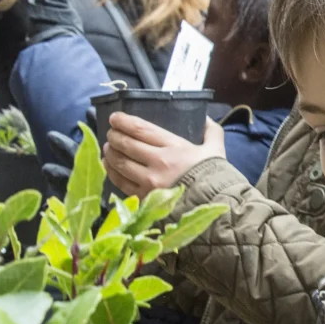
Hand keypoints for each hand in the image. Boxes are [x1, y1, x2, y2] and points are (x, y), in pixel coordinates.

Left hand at [105, 113, 225, 195]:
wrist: (216, 205)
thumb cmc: (215, 176)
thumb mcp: (216, 149)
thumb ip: (212, 131)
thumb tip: (205, 118)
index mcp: (174, 147)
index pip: (141, 129)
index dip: (124, 121)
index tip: (115, 117)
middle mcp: (158, 162)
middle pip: (126, 144)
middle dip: (114, 136)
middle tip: (111, 132)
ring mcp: (149, 181)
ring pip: (120, 163)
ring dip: (110, 153)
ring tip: (108, 148)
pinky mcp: (145, 198)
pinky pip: (121, 183)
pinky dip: (112, 172)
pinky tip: (109, 165)